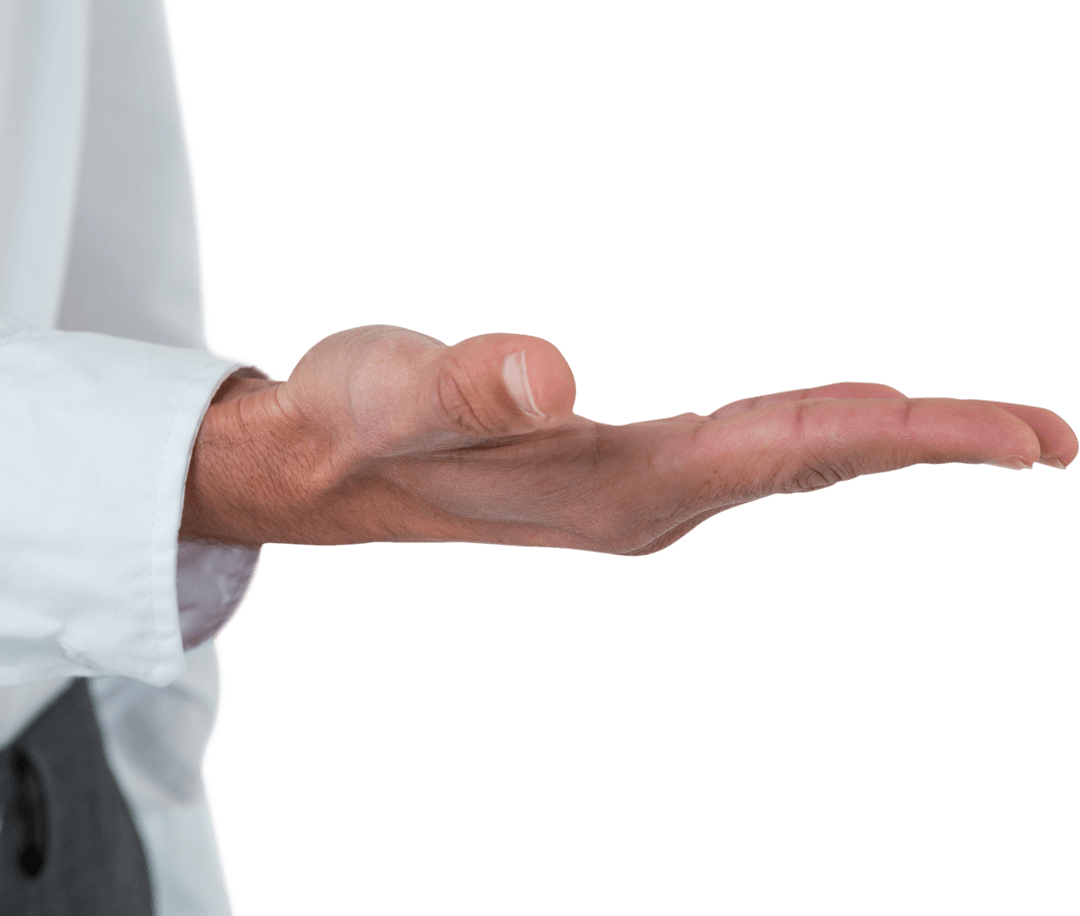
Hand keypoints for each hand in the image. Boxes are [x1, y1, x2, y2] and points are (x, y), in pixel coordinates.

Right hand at [182, 325, 1076, 554]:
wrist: (324, 470)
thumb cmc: (355, 426)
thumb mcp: (391, 395)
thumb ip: (466, 390)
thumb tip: (544, 378)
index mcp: (602, 487)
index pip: (759, 454)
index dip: (869, 436)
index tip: (987, 431)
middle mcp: (637, 502)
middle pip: (803, 466)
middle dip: (925, 449)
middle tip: (1047, 440)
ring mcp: (637, 493)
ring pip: (786, 461)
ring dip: (887, 443)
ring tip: (989, 435)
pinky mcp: (627, 472)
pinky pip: (752, 452)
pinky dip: (819, 435)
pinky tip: (851, 425)